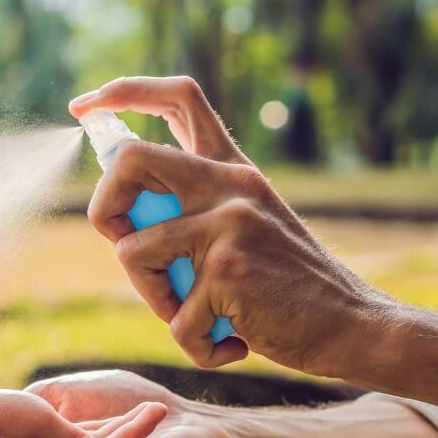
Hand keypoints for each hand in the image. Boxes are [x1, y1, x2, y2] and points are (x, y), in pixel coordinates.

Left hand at [68, 76, 388, 376]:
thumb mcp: (246, 227)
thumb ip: (195, 209)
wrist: (352, 324)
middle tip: (124, 244)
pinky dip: (196, 345)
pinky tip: (232, 344)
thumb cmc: (288, 288)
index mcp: (233, 168)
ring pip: (132, 254)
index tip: (85, 106)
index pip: (179, 97)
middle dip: (103, 208)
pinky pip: (175, 319)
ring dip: (153, 299)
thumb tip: (120, 215)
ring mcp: (228, 224)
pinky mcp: (227, 271)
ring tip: (196, 315)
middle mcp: (230, 184)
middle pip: (129, 159)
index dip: (123, 92)